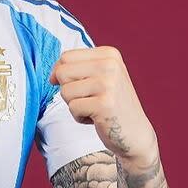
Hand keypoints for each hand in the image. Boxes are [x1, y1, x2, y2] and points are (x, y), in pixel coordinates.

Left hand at [49, 46, 157, 165]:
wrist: (135, 133)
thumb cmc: (111, 105)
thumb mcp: (101, 77)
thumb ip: (78, 68)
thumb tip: (52, 75)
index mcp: (109, 54)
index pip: (66, 57)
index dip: (61, 74)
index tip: (75, 86)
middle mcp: (110, 65)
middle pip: (62, 72)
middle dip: (68, 90)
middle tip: (88, 99)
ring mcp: (108, 84)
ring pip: (65, 91)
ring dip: (74, 105)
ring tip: (94, 108)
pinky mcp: (104, 104)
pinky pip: (72, 108)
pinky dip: (80, 117)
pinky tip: (97, 118)